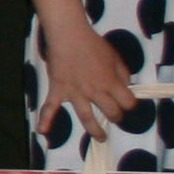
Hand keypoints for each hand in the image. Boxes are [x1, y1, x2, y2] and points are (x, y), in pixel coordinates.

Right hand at [35, 17, 137, 141]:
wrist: (69, 35)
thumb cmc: (93, 44)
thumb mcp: (115, 56)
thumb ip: (123, 74)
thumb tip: (127, 87)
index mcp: (111, 82)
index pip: (127, 102)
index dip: (130, 104)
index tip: (127, 103)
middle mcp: (95, 92)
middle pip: (111, 112)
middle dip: (116, 117)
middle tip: (114, 117)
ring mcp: (76, 93)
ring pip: (87, 118)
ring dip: (95, 130)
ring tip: (101, 138)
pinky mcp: (59, 90)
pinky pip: (50, 107)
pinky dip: (45, 119)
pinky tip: (43, 130)